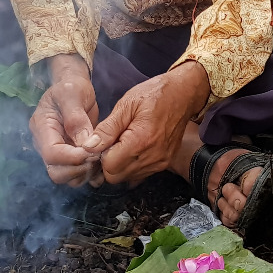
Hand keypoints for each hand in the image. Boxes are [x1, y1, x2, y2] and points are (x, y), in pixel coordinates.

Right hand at [29, 54, 100, 185]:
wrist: (74, 87)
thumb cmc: (71, 86)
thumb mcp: (73, 93)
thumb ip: (76, 118)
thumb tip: (84, 143)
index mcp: (42, 128)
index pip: (51, 154)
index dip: (72, 158)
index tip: (93, 151)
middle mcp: (45, 144)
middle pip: (56, 172)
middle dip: (79, 169)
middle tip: (99, 157)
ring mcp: (58, 152)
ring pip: (67, 178)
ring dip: (86, 174)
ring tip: (102, 159)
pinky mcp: (69, 157)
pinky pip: (76, 175)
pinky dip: (89, 175)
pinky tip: (102, 165)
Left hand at [86, 61, 210, 185]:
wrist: (184, 94)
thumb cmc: (154, 94)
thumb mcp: (126, 105)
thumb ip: (107, 128)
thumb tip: (88, 147)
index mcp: (140, 141)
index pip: (109, 166)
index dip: (100, 155)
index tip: (103, 140)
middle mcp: (152, 158)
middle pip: (116, 177)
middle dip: (108, 162)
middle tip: (112, 141)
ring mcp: (160, 163)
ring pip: (127, 178)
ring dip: (120, 165)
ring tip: (124, 142)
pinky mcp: (164, 164)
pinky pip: (139, 175)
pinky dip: (132, 165)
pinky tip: (133, 148)